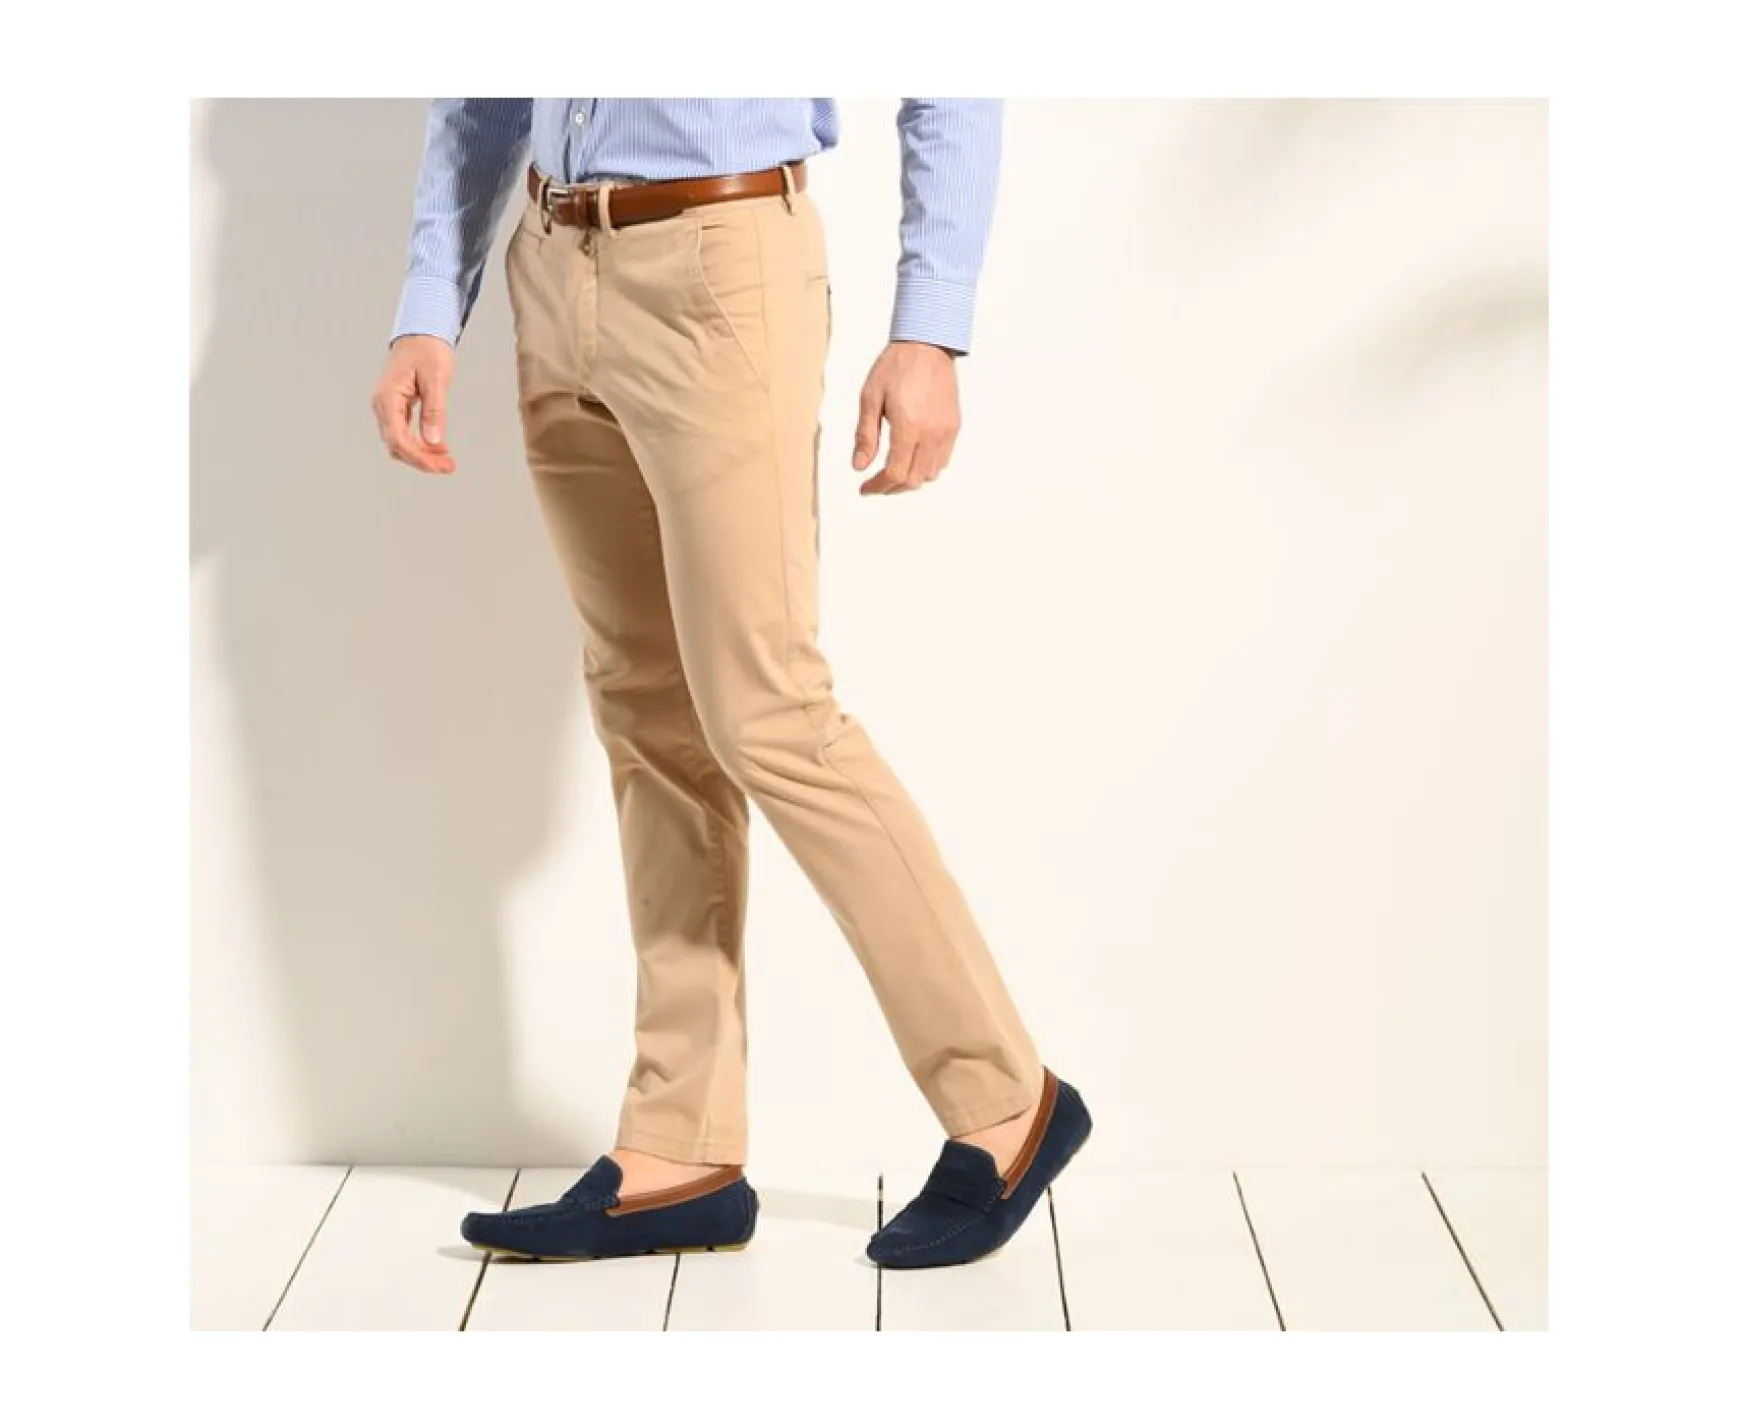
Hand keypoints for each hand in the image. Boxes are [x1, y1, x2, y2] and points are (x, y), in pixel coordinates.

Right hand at [372, 335, 456, 474]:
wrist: (420, 334)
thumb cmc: (428, 351)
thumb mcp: (436, 379)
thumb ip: (434, 410)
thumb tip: (434, 441)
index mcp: (387, 398)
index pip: (398, 439)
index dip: (419, 457)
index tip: (440, 466)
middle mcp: (382, 405)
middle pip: (397, 446)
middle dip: (423, 460)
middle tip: (450, 467)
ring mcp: (387, 408)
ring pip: (399, 443)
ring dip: (422, 455)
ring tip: (447, 461)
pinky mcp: (395, 409)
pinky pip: (403, 434)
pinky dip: (420, 444)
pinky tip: (438, 448)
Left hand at [852, 342, 960, 494]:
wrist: (927, 344)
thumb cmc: (896, 366)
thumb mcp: (870, 398)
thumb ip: (865, 435)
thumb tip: (859, 465)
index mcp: (908, 426)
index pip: (894, 473)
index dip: (878, 487)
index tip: (865, 488)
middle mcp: (931, 433)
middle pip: (913, 480)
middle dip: (892, 487)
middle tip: (876, 484)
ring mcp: (946, 431)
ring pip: (930, 474)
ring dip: (910, 479)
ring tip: (893, 472)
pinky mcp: (954, 426)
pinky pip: (943, 460)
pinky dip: (926, 468)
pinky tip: (912, 459)